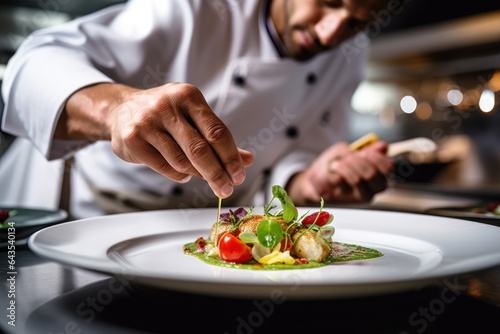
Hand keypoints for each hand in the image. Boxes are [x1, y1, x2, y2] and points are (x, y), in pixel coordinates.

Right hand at [58, 82, 252, 197]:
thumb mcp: (194, 117)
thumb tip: (247, 160)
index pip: (217, 131)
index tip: (239, 175)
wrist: (120, 109)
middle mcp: (167, 106)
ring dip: (195, 174)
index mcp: (188, 96)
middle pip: (200, 149)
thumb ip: (219, 139)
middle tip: (226, 189)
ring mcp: (147, 122)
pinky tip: (181, 172)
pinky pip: (164, 167)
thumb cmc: (166, 115)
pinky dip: (178, 175)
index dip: (231, 157)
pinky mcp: (132, 139)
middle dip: (217, 174)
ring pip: (181, 161)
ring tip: (198, 174)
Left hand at [286, 141, 392, 204]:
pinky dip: (336, 173)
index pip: (388, 168)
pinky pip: (343, 183)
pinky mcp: (346, 200)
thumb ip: (364, 149)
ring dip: (346, 167)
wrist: (312, 179)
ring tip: (338, 164)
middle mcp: (373, 187)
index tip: (366, 152)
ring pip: (359, 179)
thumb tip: (383, 146)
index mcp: (378, 173)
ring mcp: (360, 195)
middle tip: (349, 157)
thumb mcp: (346, 151)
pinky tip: (333, 172)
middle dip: (359, 162)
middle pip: (374, 175)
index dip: (377, 158)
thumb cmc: (332, 164)